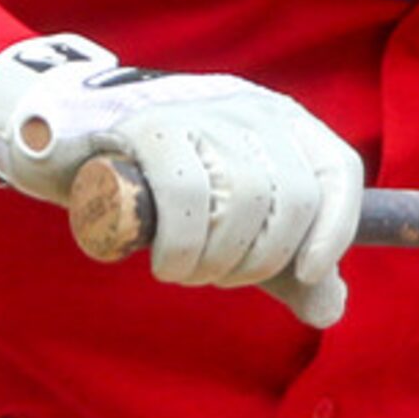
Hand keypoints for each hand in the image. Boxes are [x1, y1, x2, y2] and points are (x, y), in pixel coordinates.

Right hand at [0, 35, 361, 325]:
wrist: (80, 142)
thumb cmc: (173, 188)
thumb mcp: (239, 225)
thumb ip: (286, 268)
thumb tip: (329, 309)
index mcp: (286, 124)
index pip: (338, 172)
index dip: (334, 230)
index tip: (308, 273)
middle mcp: (252, 108)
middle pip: (290, 196)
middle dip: (260, 260)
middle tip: (221, 278)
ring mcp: (203, 111)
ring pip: (242, 198)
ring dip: (216, 260)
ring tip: (187, 272)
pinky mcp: (151, 124)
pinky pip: (187, 195)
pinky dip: (182, 246)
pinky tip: (167, 262)